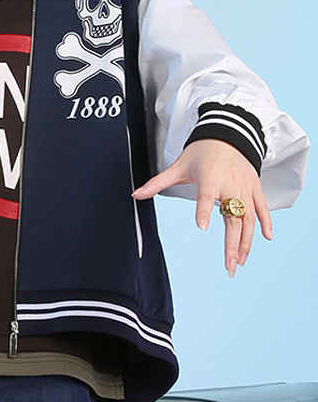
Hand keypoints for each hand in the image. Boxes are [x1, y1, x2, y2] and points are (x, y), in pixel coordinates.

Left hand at [132, 139, 272, 276]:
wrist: (228, 135)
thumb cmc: (202, 152)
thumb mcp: (179, 166)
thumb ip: (158, 183)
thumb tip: (135, 194)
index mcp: (210, 178)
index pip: (206, 196)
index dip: (204, 210)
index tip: (201, 227)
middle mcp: (230, 184)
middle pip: (232, 217)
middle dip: (232, 243)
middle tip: (229, 266)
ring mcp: (245, 187)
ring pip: (248, 218)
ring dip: (246, 241)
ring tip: (239, 262)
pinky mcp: (255, 188)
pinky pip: (262, 207)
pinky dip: (266, 222)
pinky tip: (266, 239)